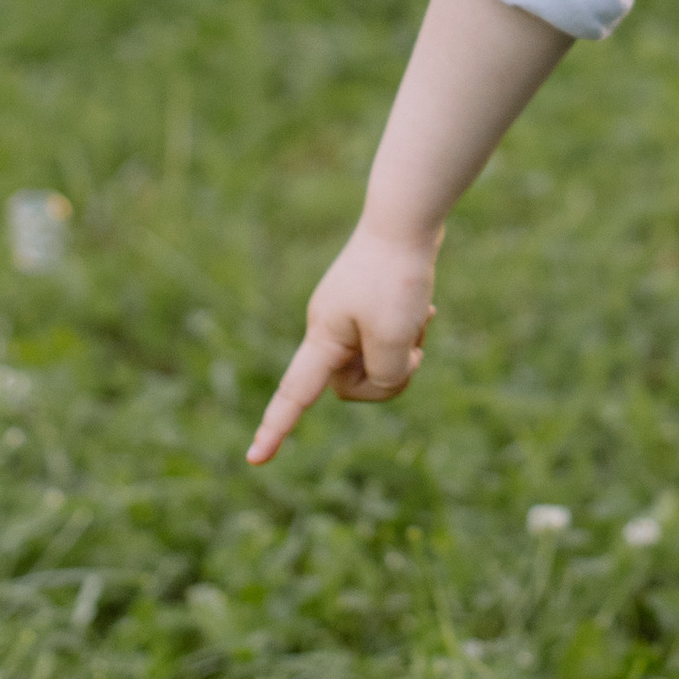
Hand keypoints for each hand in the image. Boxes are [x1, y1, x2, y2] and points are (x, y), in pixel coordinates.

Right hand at [247, 223, 437, 463]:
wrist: (406, 218)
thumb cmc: (396, 279)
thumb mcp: (395, 339)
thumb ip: (385, 376)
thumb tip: (385, 378)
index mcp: (322, 338)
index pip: (294, 395)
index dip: (275, 429)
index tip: (254, 460)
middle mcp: (328, 328)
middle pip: (353, 383)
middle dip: (389, 375)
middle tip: (414, 348)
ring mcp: (348, 315)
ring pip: (377, 361)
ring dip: (404, 349)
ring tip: (419, 316)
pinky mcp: (369, 303)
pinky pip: (389, 337)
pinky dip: (409, 331)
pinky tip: (425, 308)